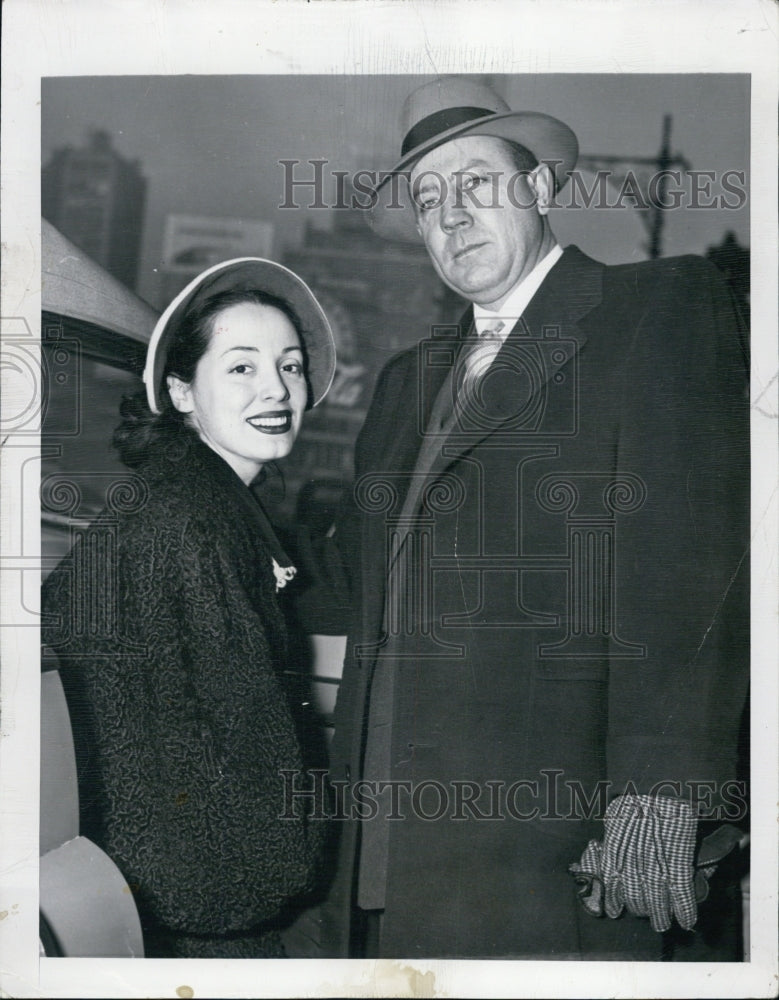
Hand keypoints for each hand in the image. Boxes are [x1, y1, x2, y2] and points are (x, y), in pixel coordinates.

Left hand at [569, 794, 696, 931]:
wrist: (657, 789)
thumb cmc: (634, 801)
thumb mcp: (613, 819)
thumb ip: (612, 841)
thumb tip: (601, 852)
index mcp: (615, 854)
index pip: (612, 888)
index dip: (614, 902)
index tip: (614, 910)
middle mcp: (633, 867)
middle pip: (635, 900)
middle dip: (639, 910)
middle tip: (643, 913)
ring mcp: (656, 869)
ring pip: (657, 905)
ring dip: (660, 918)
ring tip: (661, 923)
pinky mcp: (678, 867)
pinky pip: (682, 897)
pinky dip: (685, 911)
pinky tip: (686, 920)